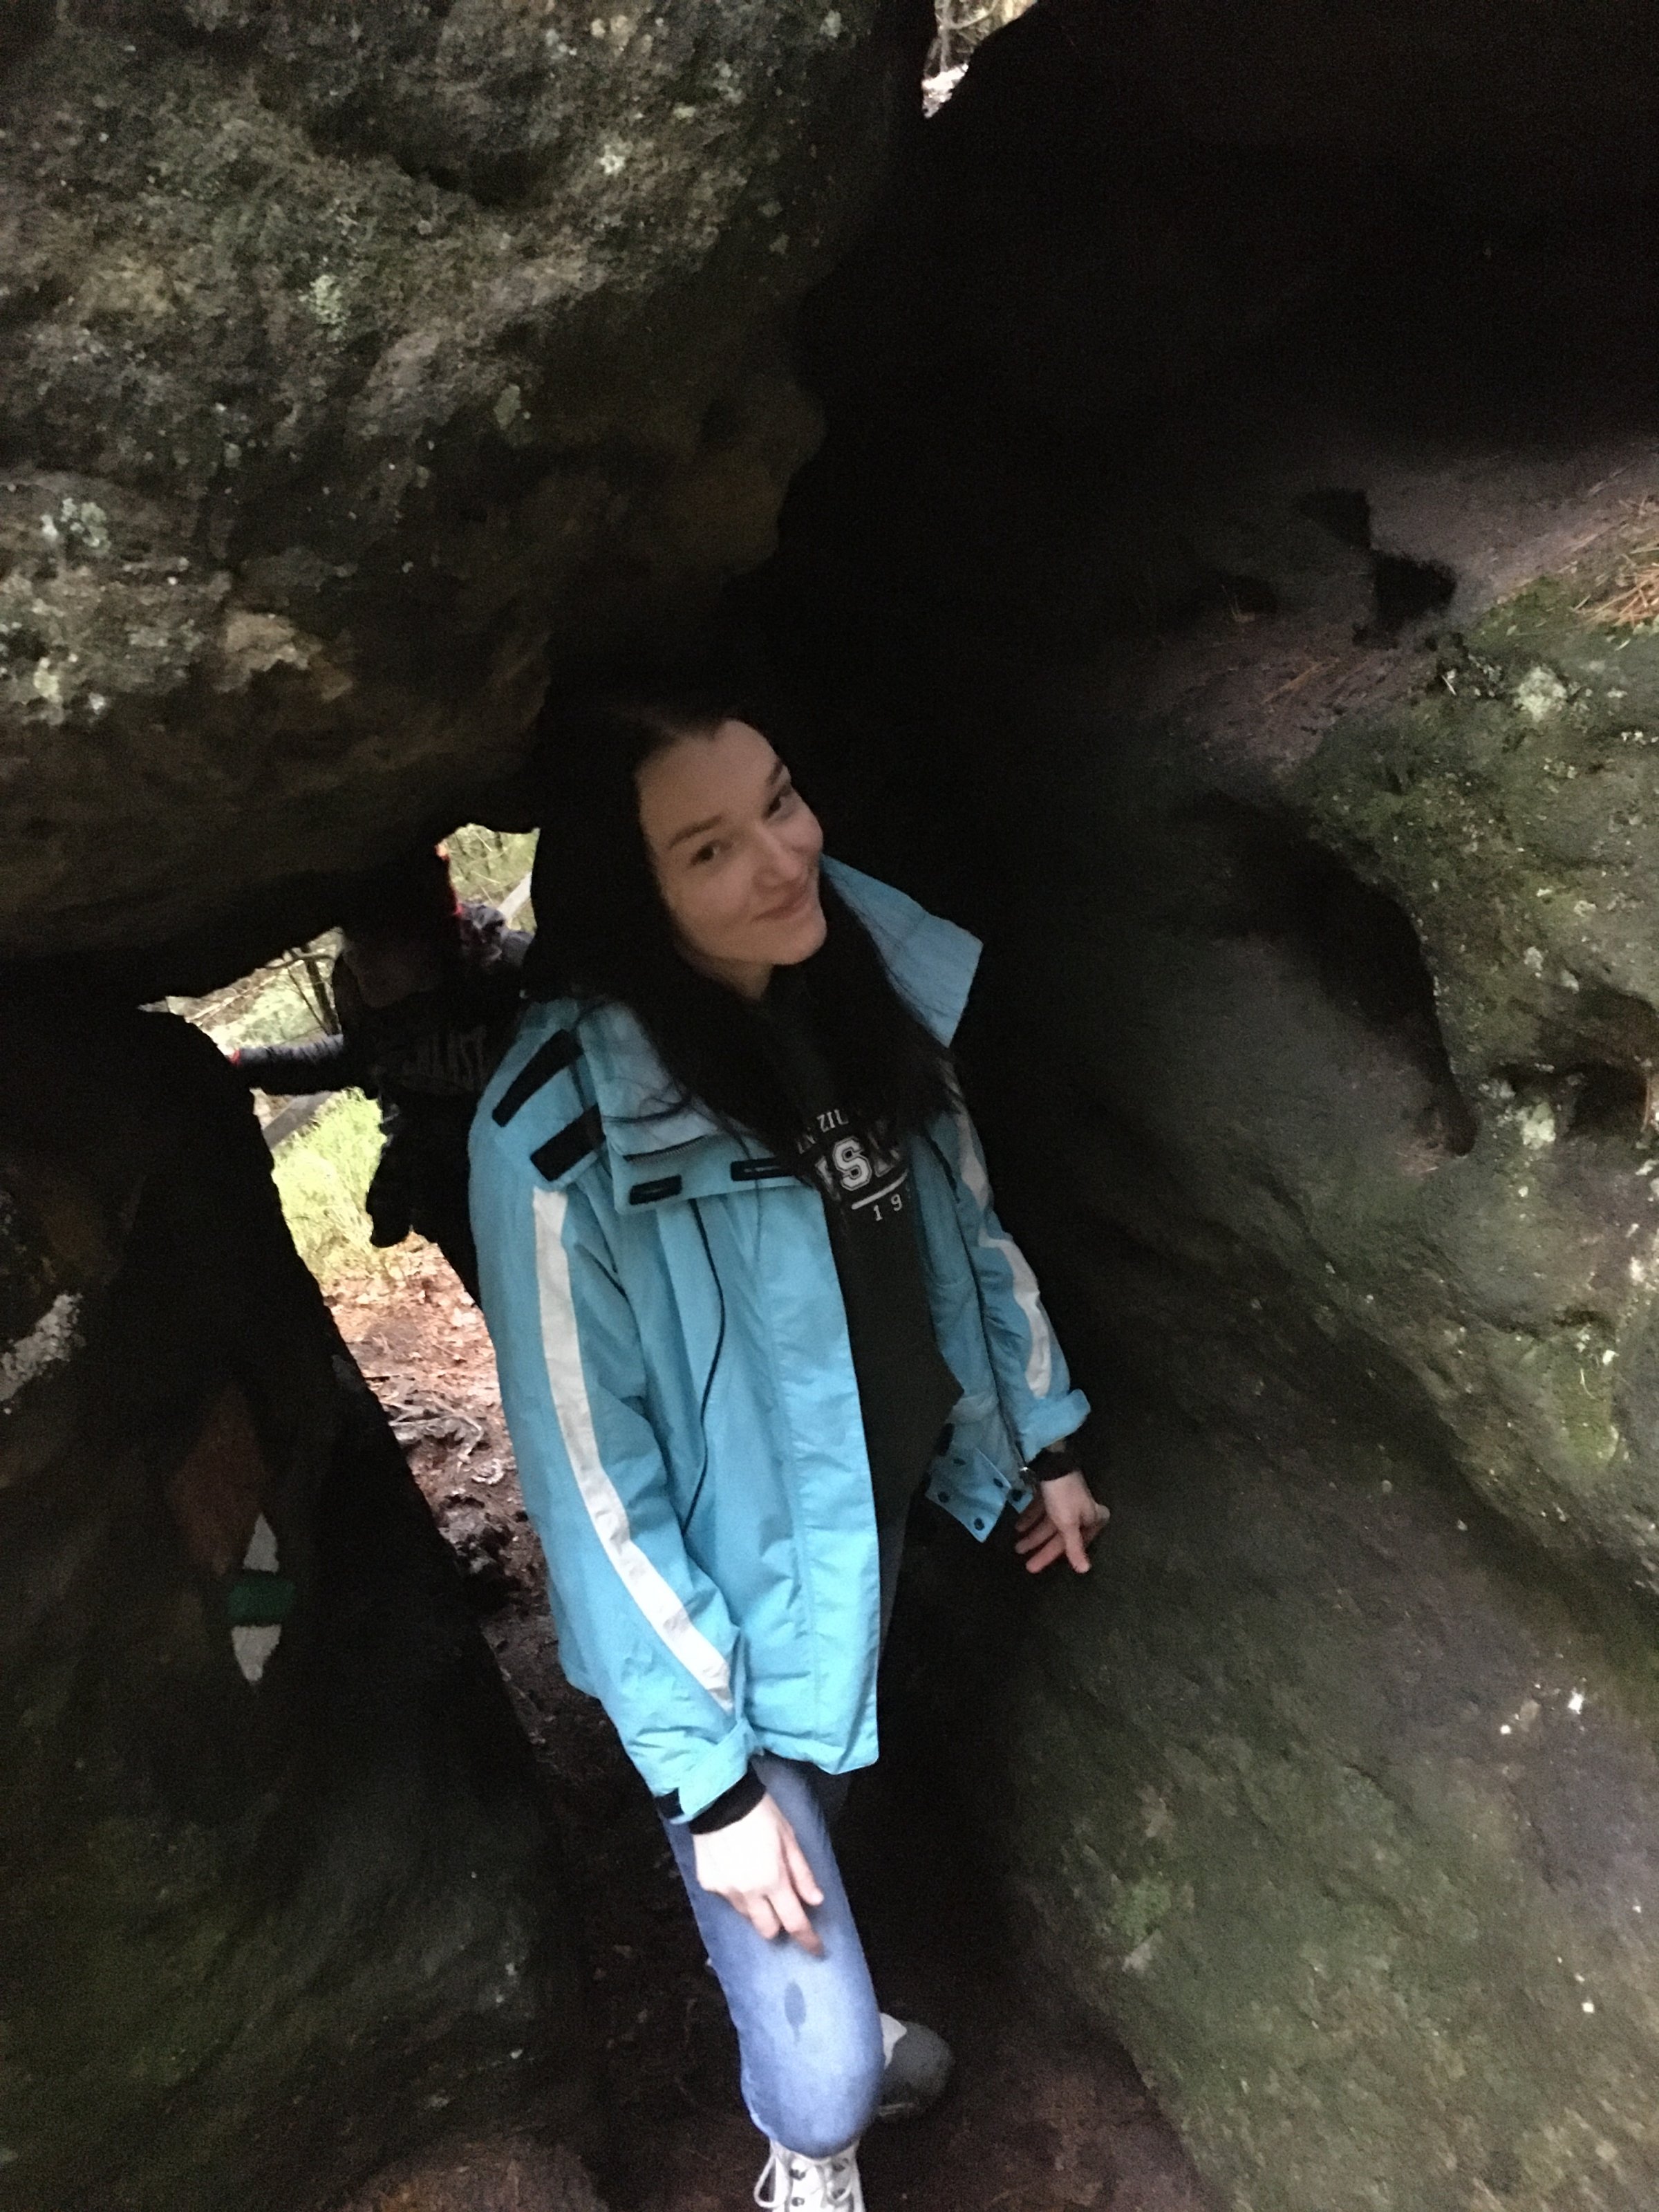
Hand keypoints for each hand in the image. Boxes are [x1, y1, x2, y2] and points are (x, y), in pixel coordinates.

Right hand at [692, 1792, 825, 1953]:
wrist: (718, 1799)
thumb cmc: (761, 1814)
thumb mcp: (788, 1837)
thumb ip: (802, 1873)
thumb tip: (815, 1901)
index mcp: (772, 1880)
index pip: (794, 1921)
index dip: (807, 1939)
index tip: (816, 1950)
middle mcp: (748, 1893)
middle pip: (767, 1929)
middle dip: (779, 1924)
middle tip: (783, 1907)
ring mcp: (725, 1891)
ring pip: (747, 1916)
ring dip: (758, 1908)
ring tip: (758, 1881)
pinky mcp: (708, 1885)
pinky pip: (729, 1900)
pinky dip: (738, 1893)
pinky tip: (737, 1870)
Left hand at [1014, 1469, 1108, 1574]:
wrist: (1053, 1462)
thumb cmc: (1064, 1496)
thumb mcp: (1068, 1524)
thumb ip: (1074, 1547)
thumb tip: (1085, 1570)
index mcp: (1091, 1519)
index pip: (1072, 1545)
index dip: (1053, 1556)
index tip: (1034, 1566)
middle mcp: (1081, 1511)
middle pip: (1060, 1535)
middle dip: (1040, 1547)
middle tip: (1024, 1562)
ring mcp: (1066, 1500)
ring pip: (1049, 1523)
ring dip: (1033, 1535)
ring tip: (1017, 1546)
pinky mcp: (1053, 1491)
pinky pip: (1042, 1510)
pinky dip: (1031, 1518)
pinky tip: (1018, 1527)